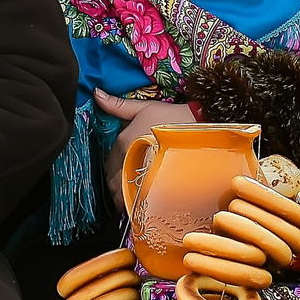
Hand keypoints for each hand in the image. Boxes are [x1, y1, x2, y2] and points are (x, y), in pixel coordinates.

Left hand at [93, 90, 194, 205]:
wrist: (202, 127)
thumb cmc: (173, 117)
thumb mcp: (144, 107)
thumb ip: (118, 105)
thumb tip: (97, 94)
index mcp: (124, 142)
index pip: (109, 164)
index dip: (113, 170)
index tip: (120, 173)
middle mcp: (129, 159)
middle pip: (113, 183)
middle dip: (117, 187)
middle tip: (126, 186)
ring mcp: (144, 174)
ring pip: (124, 195)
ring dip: (125, 198)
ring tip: (134, 197)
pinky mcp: (159, 186)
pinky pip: (140, 201)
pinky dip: (137, 205)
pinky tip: (143, 204)